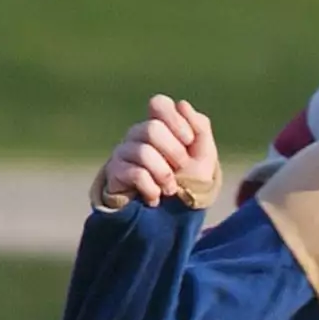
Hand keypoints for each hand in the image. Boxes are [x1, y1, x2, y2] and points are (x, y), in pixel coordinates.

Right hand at [102, 96, 218, 206]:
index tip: (189, 140)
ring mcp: (124, 152)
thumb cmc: (187, 181)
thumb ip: (200, 129)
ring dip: (164, 175)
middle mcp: (138, 134)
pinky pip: (134, 174)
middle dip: (174, 153)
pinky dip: (151, 189)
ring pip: (143, 152)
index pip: (159, 104)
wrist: (169, 216)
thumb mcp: (203, 157)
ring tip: (170, 189)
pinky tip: (155, 198)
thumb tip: (182, 104)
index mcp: (160, 125)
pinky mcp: (115, 173)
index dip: (176, 120)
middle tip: (181, 168)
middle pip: (152, 129)